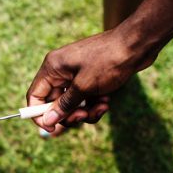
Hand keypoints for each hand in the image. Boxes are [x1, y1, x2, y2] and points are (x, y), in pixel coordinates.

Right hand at [26, 27, 158, 132]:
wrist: (137, 45)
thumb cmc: (108, 61)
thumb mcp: (84, 87)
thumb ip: (64, 105)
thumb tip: (47, 121)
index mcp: (52, 68)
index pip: (35, 96)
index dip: (39, 114)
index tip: (52, 128)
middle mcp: (60, 71)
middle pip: (54, 102)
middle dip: (69, 114)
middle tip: (83, 117)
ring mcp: (75, 74)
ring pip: (71, 103)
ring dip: (85, 111)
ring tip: (101, 107)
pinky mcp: (89, 78)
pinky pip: (84, 98)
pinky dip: (93, 104)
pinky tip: (106, 101)